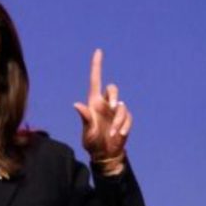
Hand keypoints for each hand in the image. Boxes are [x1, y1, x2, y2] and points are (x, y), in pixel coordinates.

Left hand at [73, 49, 131, 169]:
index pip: (95, 80)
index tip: (98, 51)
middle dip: (114, 96)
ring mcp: (115, 111)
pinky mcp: (125, 119)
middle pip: (113, 89)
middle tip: (113, 108)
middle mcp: (105, 104)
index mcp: (93, 103)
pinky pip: (128, 117)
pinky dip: (125, 126)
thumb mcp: (87, 132)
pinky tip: (120, 135)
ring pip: (122, 106)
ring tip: (113, 134)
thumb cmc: (92, 142)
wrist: (105, 153)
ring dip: (119, 120)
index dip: (96, 66)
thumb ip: (85, 118)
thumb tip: (76, 105)